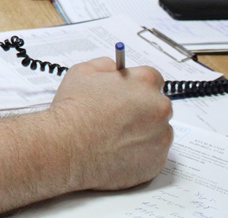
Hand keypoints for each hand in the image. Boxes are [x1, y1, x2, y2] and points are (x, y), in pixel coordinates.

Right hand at [48, 58, 172, 190]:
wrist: (66, 147)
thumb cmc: (73, 110)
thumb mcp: (82, 71)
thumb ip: (105, 65)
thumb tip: (114, 69)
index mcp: (144, 82)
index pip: (152, 79)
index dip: (136, 87)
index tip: (126, 95)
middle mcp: (159, 109)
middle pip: (157, 106)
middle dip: (141, 110)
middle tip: (116, 117)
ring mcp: (160, 137)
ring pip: (157, 132)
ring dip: (142, 133)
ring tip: (113, 137)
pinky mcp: (156, 163)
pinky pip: (153, 156)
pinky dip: (139, 155)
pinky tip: (116, 152)